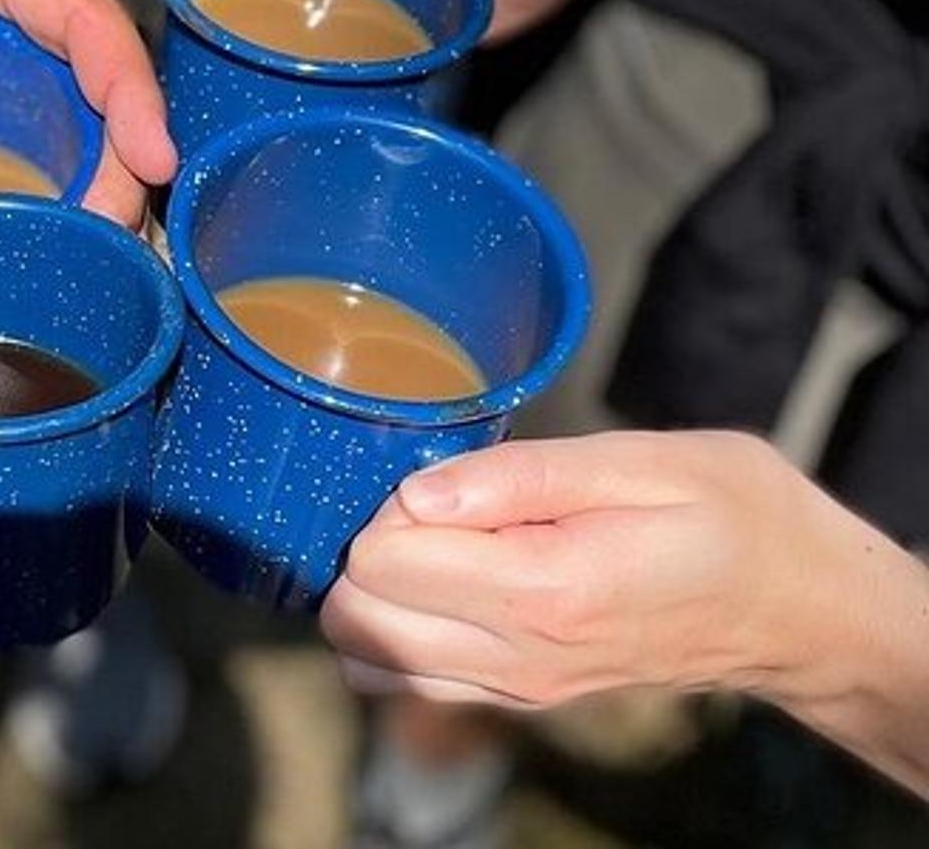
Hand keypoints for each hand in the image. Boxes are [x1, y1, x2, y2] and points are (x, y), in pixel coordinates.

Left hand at [319, 431, 883, 709]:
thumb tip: (415, 495)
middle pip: (358, 619)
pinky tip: (451, 579)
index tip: (443, 479)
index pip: (382, 565)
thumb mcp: (640, 461)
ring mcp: (519, 690)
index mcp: (545, 591)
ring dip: (378, 594)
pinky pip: (413, 677)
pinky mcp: (521, 698)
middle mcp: (520, 658)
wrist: (800, 608)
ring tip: (444, 543)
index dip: (389, 506)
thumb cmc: (731, 515)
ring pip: (372, 659)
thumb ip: (517, 476)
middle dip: (368, 551)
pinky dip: (400, 629)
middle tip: (436, 506)